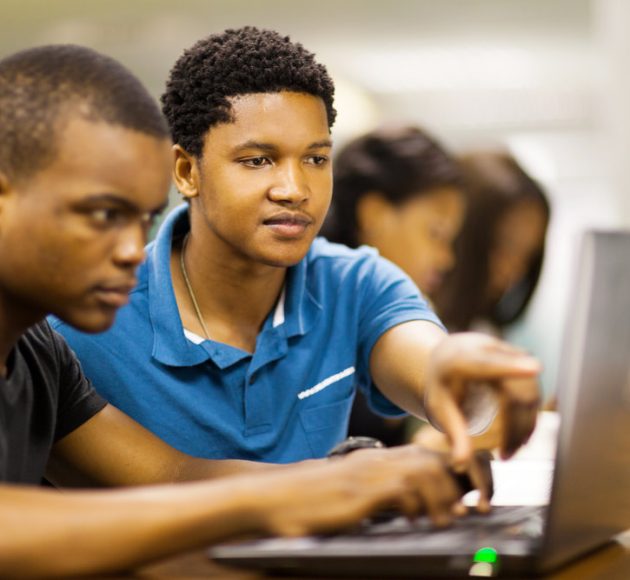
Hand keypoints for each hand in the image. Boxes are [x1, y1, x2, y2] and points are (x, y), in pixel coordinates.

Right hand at [250, 445, 466, 536]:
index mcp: (371, 460)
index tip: (456, 497)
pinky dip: (417, 506)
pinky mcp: (358, 491)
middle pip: (428, 460)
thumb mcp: (347, 491)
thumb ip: (373, 491)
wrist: (272, 496)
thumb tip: (401, 504)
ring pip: (422, 472)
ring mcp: (365, 474)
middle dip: (451, 486)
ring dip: (441, 497)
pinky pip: (401, 490)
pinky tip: (414, 521)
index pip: (420, 455)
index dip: (444, 474)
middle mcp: (372, 461)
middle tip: (459, 511)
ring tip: (444, 520)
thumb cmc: (308, 500)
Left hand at [424, 332, 539, 470]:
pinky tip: (519, 437)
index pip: (487, 363)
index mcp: (461, 358)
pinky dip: (529, 415)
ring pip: (529, 391)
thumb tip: (460, 466)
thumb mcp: (440, 409)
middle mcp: (488, 349)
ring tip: (510, 451)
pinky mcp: (521, 358)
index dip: (511, 366)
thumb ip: (454, 434)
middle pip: (515, 389)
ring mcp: (507, 351)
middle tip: (506, 456)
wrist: (450, 356)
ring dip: (525, 424)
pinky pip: (533, 389)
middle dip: (515, 426)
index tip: (535, 367)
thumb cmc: (442, 385)